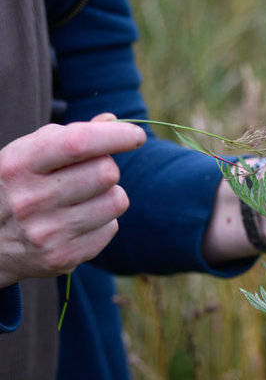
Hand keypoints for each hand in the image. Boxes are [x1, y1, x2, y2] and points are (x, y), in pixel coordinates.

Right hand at [0, 114, 145, 286]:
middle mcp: (30, 200)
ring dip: (108, 194)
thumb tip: (114, 122)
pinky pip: (111, 228)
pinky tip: (76, 221)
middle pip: (106, 172)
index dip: (115, 136)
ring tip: (83, 197)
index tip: (136, 135)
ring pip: (116, 201)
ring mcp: (46, 233)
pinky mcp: (62, 258)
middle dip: (106, 167)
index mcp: (19, 165)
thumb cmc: (16, 185)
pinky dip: (102, 221)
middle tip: (89, 172)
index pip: (77, 144)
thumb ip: (70, 135)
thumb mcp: (28, 153)